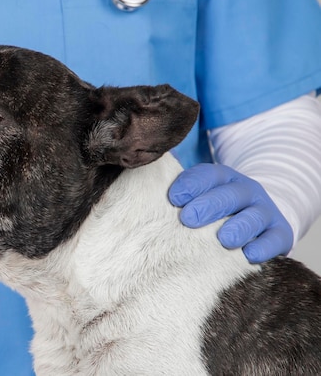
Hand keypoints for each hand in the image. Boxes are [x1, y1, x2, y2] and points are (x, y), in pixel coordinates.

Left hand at [168, 163, 292, 262]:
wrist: (262, 218)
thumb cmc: (219, 210)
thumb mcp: (202, 197)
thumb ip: (181, 194)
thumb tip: (150, 194)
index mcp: (225, 179)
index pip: (209, 175)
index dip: (192, 184)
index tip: (174, 198)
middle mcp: (247, 192)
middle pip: (230, 195)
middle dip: (209, 205)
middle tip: (188, 219)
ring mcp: (265, 212)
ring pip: (254, 217)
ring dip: (238, 227)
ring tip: (223, 239)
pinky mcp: (279, 233)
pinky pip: (274, 239)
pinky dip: (263, 247)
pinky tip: (249, 254)